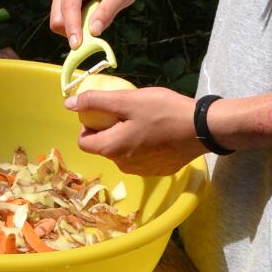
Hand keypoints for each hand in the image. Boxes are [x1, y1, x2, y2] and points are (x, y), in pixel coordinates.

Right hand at [50, 0, 141, 46]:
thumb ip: (106, 12)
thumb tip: (93, 32)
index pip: (69, 7)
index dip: (72, 27)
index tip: (77, 45)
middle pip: (58, 19)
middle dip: (74, 31)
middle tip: (96, 33)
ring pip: (58, 23)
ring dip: (76, 30)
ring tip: (96, 19)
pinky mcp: (61, 4)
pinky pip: (64, 24)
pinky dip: (76, 28)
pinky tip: (90, 18)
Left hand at [65, 83, 199, 174]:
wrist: (202, 128)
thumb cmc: (163, 112)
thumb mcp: (127, 100)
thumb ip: (96, 102)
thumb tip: (69, 104)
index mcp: (113, 149)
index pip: (84, 143)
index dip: (88, 125)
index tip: (104, 112)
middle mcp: (124, 165)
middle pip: (105, 146)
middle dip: (110, 128)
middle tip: (128, 111)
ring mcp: (143, 170)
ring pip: (123, 151)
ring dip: (127, 136)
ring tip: (146, 119)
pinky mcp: (160, 170)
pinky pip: (141, 157)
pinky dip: (144, 144)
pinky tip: (159, 132)